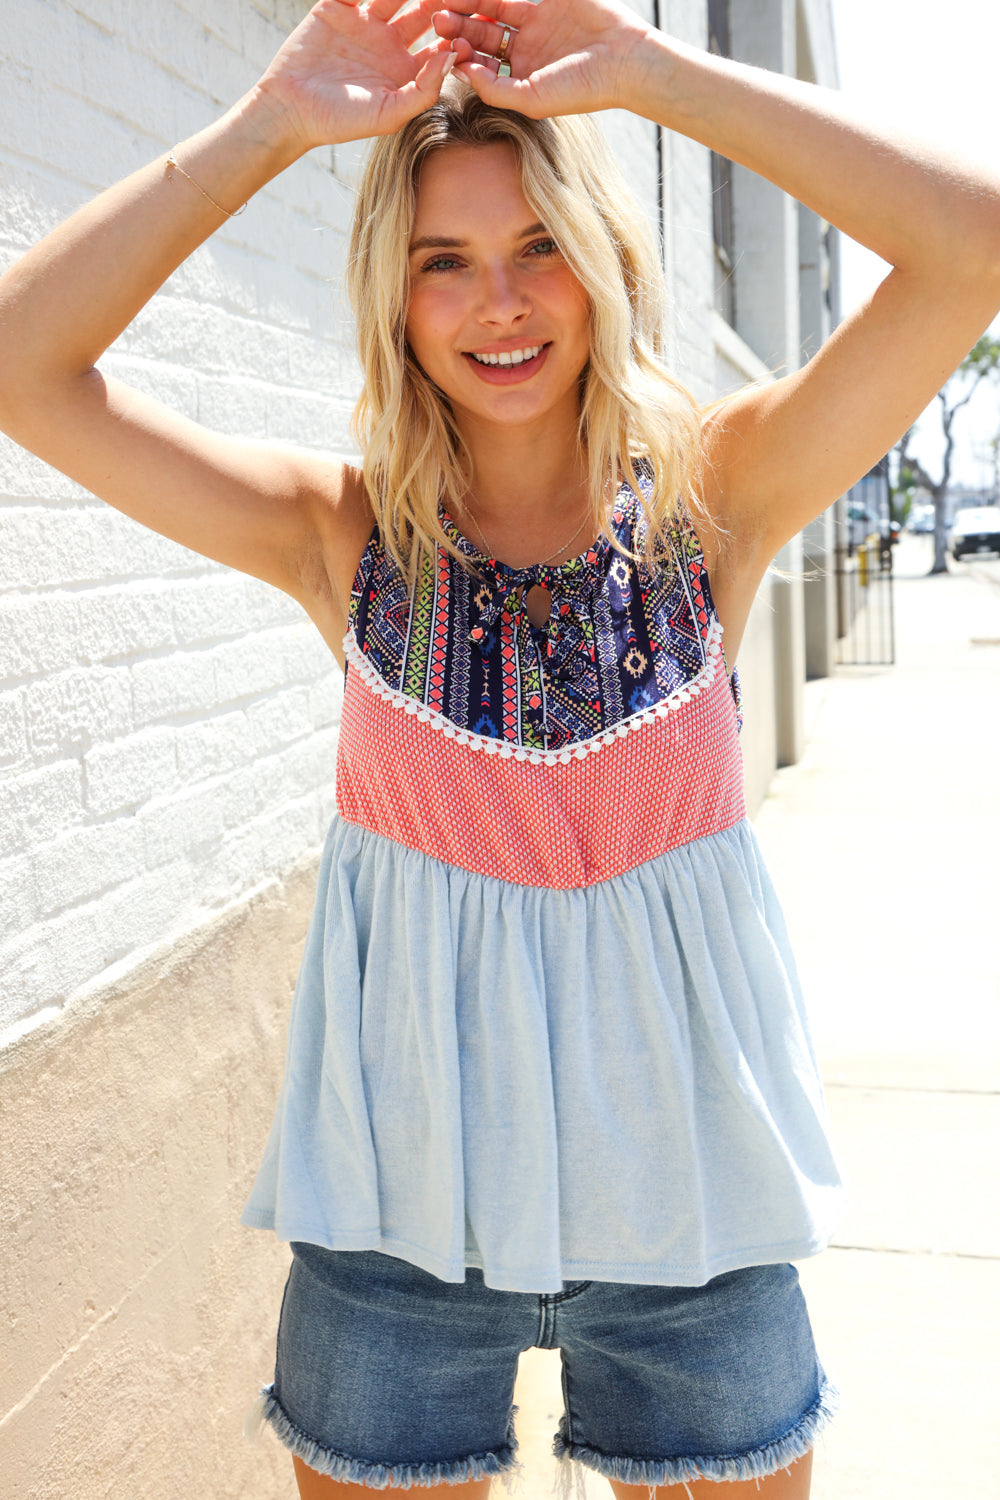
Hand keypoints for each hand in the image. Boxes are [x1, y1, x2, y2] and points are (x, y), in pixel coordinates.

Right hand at [253, 0, 455, 148]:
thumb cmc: (341, 121)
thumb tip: (452, 57)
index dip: (459, 34)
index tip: (479, 22)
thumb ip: (425, 90)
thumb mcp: (390, 114)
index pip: (441, 45)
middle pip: (425, 12)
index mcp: (406, 70)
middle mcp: (390, 43)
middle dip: (442, 2)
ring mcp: (366, 23)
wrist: (291, 109)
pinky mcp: (339, 7)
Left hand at [431, 0, 652, 117]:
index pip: (480, 67)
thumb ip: (494, 89)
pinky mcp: (546, 3)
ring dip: (470, 6)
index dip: (460, 58)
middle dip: (459, 29)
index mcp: (518, 80)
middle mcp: (523, 53)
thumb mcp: (532, 99)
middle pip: (481, 37)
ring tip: (449, 1)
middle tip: (438, 21)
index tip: (443, 51)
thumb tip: (460, 73)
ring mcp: (534, 26)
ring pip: (492, 12)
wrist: (624, 60)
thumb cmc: (581, 89)